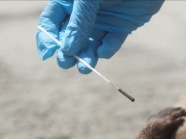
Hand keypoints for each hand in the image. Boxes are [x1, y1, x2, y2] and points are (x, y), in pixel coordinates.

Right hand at [36, 0, 163, 73]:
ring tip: (86, 68)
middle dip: (67, 52)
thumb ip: (78, 22)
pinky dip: (108, 49)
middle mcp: (84, 13)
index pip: (51, 22)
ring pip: (91, 43)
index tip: (48, 53)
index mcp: (69, 2)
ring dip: (87, 56)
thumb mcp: (88, 0)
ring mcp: (103, 20)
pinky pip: (112, 42)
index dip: (47, 37)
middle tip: (66, 63)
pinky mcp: (122, 26)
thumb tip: (67, 49)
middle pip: (70, 37)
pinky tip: (103, 51)